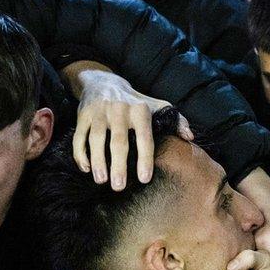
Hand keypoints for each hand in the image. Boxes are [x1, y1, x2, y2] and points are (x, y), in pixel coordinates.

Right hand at [65, 63, 191, 189]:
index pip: (144, 137)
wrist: (103, 82)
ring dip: (98, 162)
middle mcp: (120, 109)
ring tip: (101, 180)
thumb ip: (176, 120)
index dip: (145, 159)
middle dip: (118, 166)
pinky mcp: (83, 116)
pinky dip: (80, 155)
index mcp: (140, 110)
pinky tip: (86, 169)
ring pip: (96, 140)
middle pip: (118, 142)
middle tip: (118, 187)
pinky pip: (80, 138)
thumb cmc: (134, 101)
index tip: (144, 179)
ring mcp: (99, 112)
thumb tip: (190, 137)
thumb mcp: (157, 105)